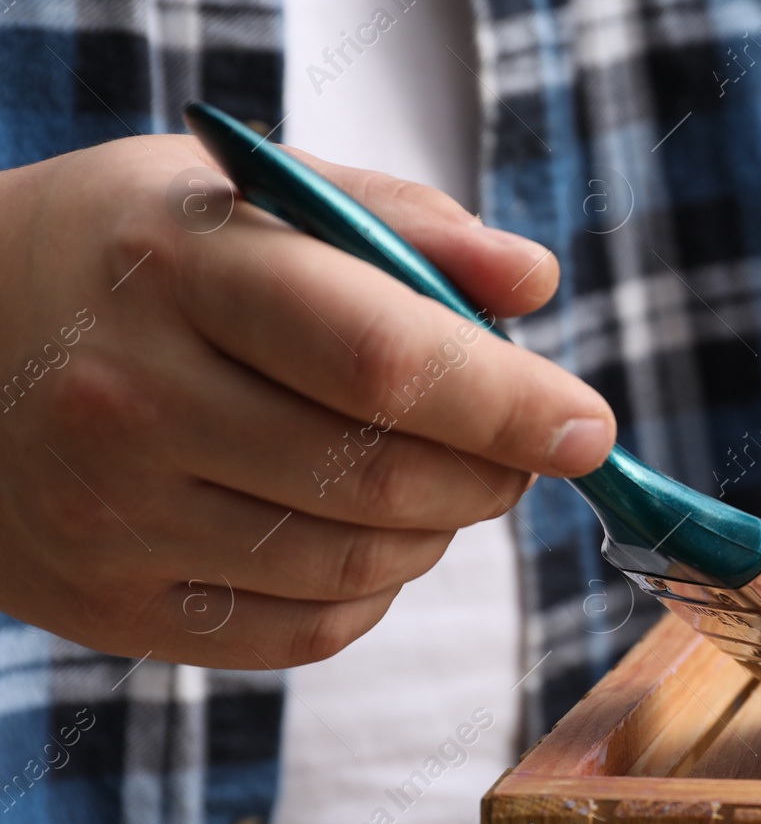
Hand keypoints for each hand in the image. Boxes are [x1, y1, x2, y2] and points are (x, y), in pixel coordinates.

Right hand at [0, 136, 613, 667]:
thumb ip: (399, 221)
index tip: (588, 426)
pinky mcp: (108, 605)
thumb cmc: (126, 254)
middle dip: (490, 471)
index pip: (381, 356)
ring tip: (441, 476)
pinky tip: (365, 532)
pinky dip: (373, 590)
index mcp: (179, 271)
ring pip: (352, 565)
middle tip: (520, 444)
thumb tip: (534, 284)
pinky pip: (300, 631)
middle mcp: (131, 400)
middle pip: (380, 478)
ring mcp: (111, 516)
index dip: (506, 401)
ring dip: (439, 530)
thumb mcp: (243, 192)